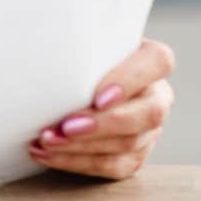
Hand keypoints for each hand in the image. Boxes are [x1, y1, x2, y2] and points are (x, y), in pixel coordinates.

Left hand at [26, 38, 174, 179]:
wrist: (67, 84)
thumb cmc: (74, 58)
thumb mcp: (81, 44)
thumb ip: (77, 42)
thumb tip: (42, 34)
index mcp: (151, 60)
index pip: (158, 62)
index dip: (130, 80)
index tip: (97, 97)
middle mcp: (157, 95)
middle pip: (148, 113)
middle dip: (103, 124)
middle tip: (65, 127)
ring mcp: (149, 129)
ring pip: (128, 144)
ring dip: (82, 146)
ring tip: (46, 140)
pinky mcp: (134, 155)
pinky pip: (113, 166)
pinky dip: (76, 162)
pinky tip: (47, 154)